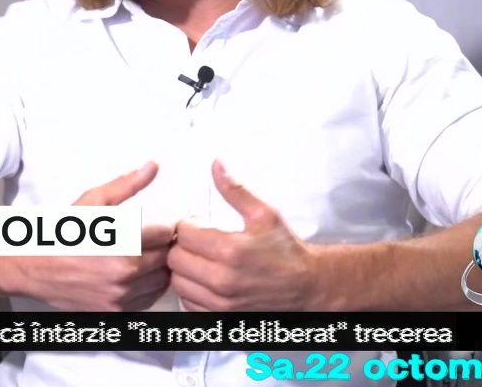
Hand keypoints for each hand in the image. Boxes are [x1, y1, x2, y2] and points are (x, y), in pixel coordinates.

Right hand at [8, 162, 173, 310]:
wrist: (31, 268)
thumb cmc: (59, 235)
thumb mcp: (91, 203)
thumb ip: (125, 186)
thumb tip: (151, 168)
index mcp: (120, 244)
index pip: (166, 235)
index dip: (165, 226)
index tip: (159, 225)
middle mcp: (123, 275)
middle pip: (167, 259)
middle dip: (163, 246)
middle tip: (152, 239)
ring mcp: (119, 297)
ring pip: (161, 281)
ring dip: (158, 267)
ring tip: (143, 255)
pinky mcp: (114, 311)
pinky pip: (148, 300)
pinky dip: (148, 287)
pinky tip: (134, 274)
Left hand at [168, 160, 323, 310]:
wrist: (307, 286)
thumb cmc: (286, 250)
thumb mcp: (264, 214)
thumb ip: (235, 190)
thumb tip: (216, 165)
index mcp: (230, 250)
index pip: (183, 235)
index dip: (186, 227)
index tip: (195, 226)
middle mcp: (222, 279)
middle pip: (175, 259)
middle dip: (181, 247)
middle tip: (194, 243)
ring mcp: (221, 302)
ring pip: (178, 282)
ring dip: (183, 270)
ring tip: (198, 260)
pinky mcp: (222, 316)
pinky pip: (188, 303)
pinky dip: (191, 291)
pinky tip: (203, 280)